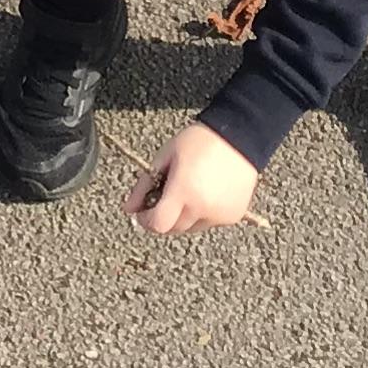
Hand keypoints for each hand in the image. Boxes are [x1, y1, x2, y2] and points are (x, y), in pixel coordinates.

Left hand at [128, 121, 261, 234]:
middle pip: (173, 229)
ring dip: (183, 217)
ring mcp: (219, 215)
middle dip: (164, 217)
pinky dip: (202, 214)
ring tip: (188, 190)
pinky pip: (209, 223)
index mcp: (183, 191)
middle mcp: (202, 208)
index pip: (158, 225)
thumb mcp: (165, 157)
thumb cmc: (200, 142)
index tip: (143, 211)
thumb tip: (128, 208)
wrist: (239, 138)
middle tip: (164, 197)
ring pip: (191, 228)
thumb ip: (144, 185)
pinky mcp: (232, 216)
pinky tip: (205, 192)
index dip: (146, 220)